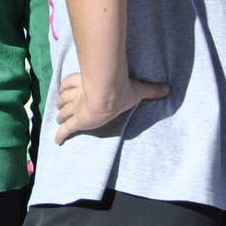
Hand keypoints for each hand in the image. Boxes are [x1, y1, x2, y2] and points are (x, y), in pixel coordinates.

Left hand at [53, 72, 169, 142]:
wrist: (108, 94)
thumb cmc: (121, 90)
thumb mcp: (138, 90)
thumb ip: (151, 90)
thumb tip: (168, 89)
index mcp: (90, 86)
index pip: (74, 84)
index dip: (70, 87)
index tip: (66, 89)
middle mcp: (80, 96)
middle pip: (65, 98)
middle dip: (63, 102)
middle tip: (61, 107)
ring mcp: (76, 108)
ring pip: (63, 110)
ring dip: (61, 113)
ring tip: (59, 117)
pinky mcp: (76, 121)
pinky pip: (66, 130)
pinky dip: (61, 135)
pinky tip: (57, 141)